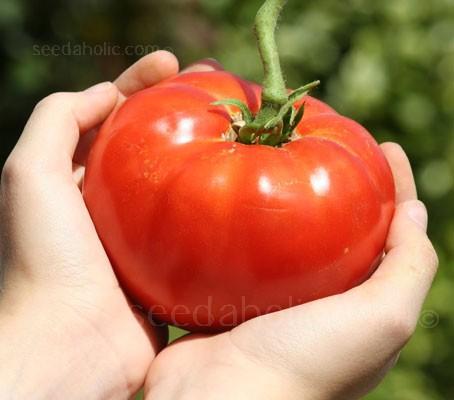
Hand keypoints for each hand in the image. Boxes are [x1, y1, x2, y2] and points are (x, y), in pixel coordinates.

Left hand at [0, 51, 219, 399]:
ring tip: (238, 121)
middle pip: (152, 141)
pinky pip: (197, 220)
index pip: (112, 115)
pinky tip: (241, 177)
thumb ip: (57, 120)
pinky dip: (216, 197)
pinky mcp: (171, 259)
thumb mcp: (29, 174)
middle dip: (181, 109)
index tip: (173, 63)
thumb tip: (104, 91)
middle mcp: (112, 201)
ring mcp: (144, 230)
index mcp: (80, 177)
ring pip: (179, 177)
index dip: (140, 85)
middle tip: (218, 84)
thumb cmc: (44, 258)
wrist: (70, 344)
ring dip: (205, 148)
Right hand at [144, 143, 437, 399]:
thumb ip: (409, 270)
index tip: (386, 147)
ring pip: (292, 232)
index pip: (391, 235)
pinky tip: (242, 189)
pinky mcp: (235, 290)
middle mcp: (321, 299)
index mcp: (360, 306)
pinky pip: (247, 243)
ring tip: (286, 155)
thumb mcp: (381, 321)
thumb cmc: (306, 365)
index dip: (396, 189)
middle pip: (341, 228)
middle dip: (344, 186)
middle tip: (333, 144)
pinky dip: (248, 216)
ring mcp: (275, 294)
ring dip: (292, 196)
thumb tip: (417, 213)